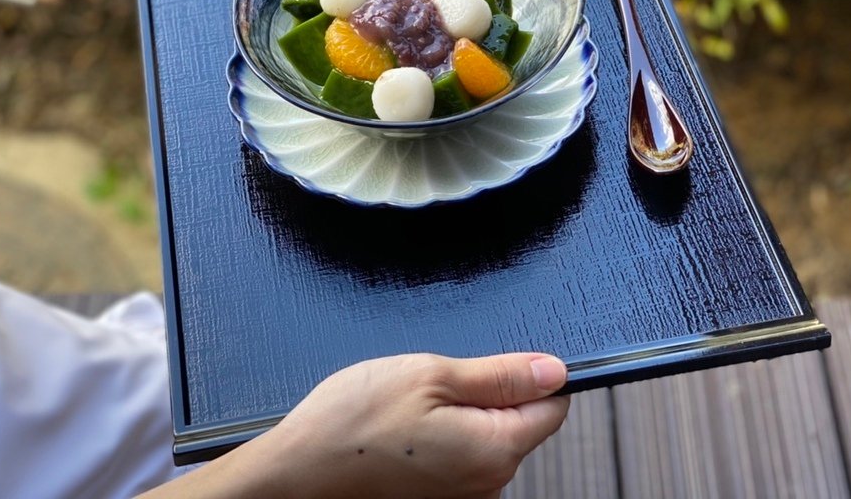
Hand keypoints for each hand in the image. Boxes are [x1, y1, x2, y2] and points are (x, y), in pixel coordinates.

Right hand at [138, 352, 570, 498]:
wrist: (296, 475)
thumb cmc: (352, 422)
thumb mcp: (428, 375)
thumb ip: (499, 375)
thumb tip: (554, 370)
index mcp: (494, 449)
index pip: (551, 407)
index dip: (530, 375)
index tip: (490, 364)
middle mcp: (488, 486)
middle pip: (517, 425)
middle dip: (485, 396)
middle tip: (431, 383)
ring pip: (484, 441)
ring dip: (459, 418)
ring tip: (408, 409)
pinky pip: (457, 461)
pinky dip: (439, 441)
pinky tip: (400, 433)